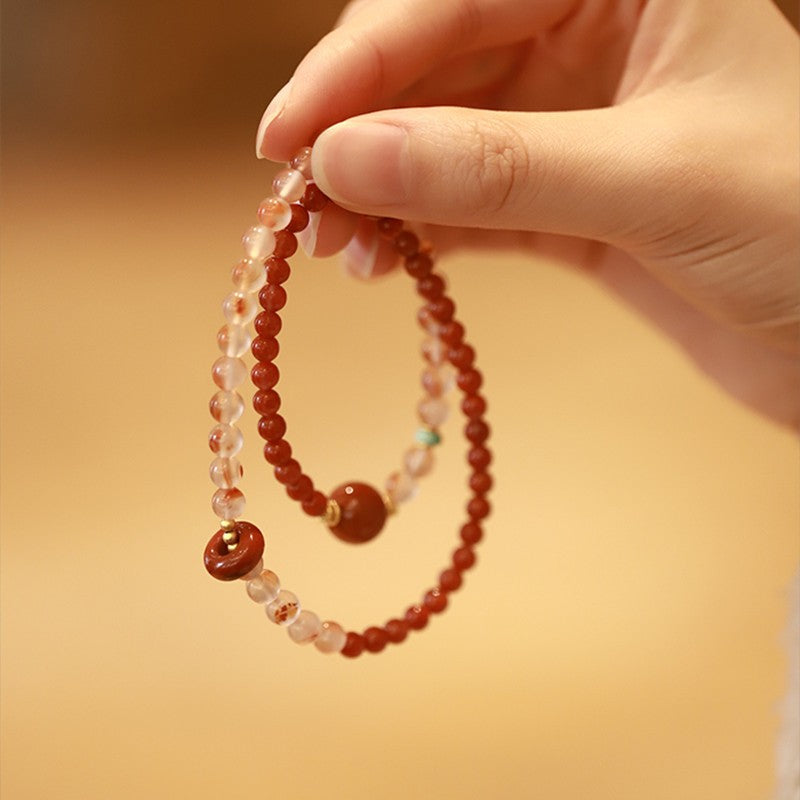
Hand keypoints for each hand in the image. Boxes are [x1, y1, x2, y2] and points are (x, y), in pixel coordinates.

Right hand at [256, 0, 799, 430]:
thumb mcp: (650, 183)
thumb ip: (493, 169)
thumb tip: (343, 162)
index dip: (357, 66)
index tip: (286, 138)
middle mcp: (589, 36)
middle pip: (431, 64)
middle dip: (358, 130)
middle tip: (299, 202)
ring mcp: (571, 122)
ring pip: (438, 138)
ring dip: (377, 188)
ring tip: (333, 247)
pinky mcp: (564, 199)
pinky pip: (466, 202)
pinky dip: (417, 230)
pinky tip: (380, 261)